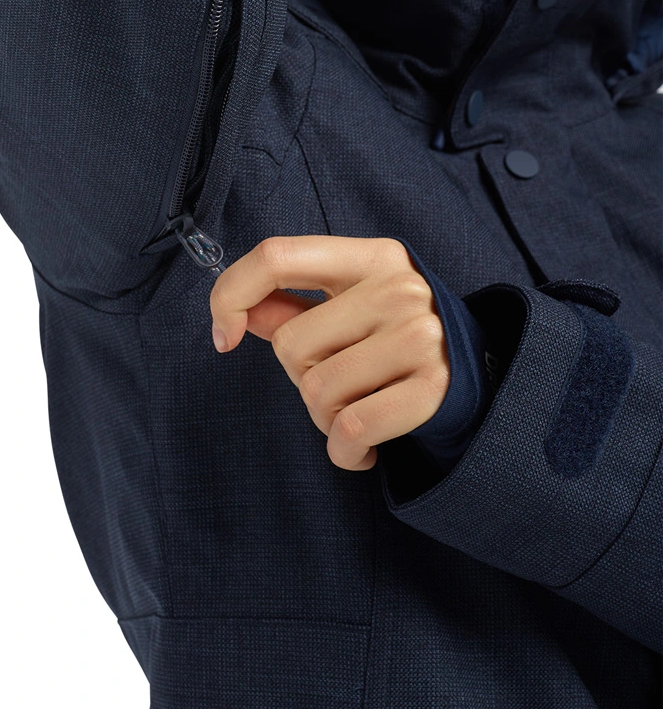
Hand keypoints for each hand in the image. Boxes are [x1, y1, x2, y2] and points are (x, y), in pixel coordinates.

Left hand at [209, 236, 450, 471]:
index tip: (225, 337)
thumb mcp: (351, 306)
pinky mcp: (434, 389)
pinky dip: (344, 452)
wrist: (483, 379)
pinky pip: (350, 429)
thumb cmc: (398, 339)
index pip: (276, 256)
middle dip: (301, 378)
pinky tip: (362, 450)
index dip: (231, 295)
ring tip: (356, 411)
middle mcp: (399, 288)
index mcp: (371, 257)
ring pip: (317, 392)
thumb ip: (291, 306)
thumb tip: (237, 313)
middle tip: (341, 382)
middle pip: (292, 346)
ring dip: (324, 419)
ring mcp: (421, 337)